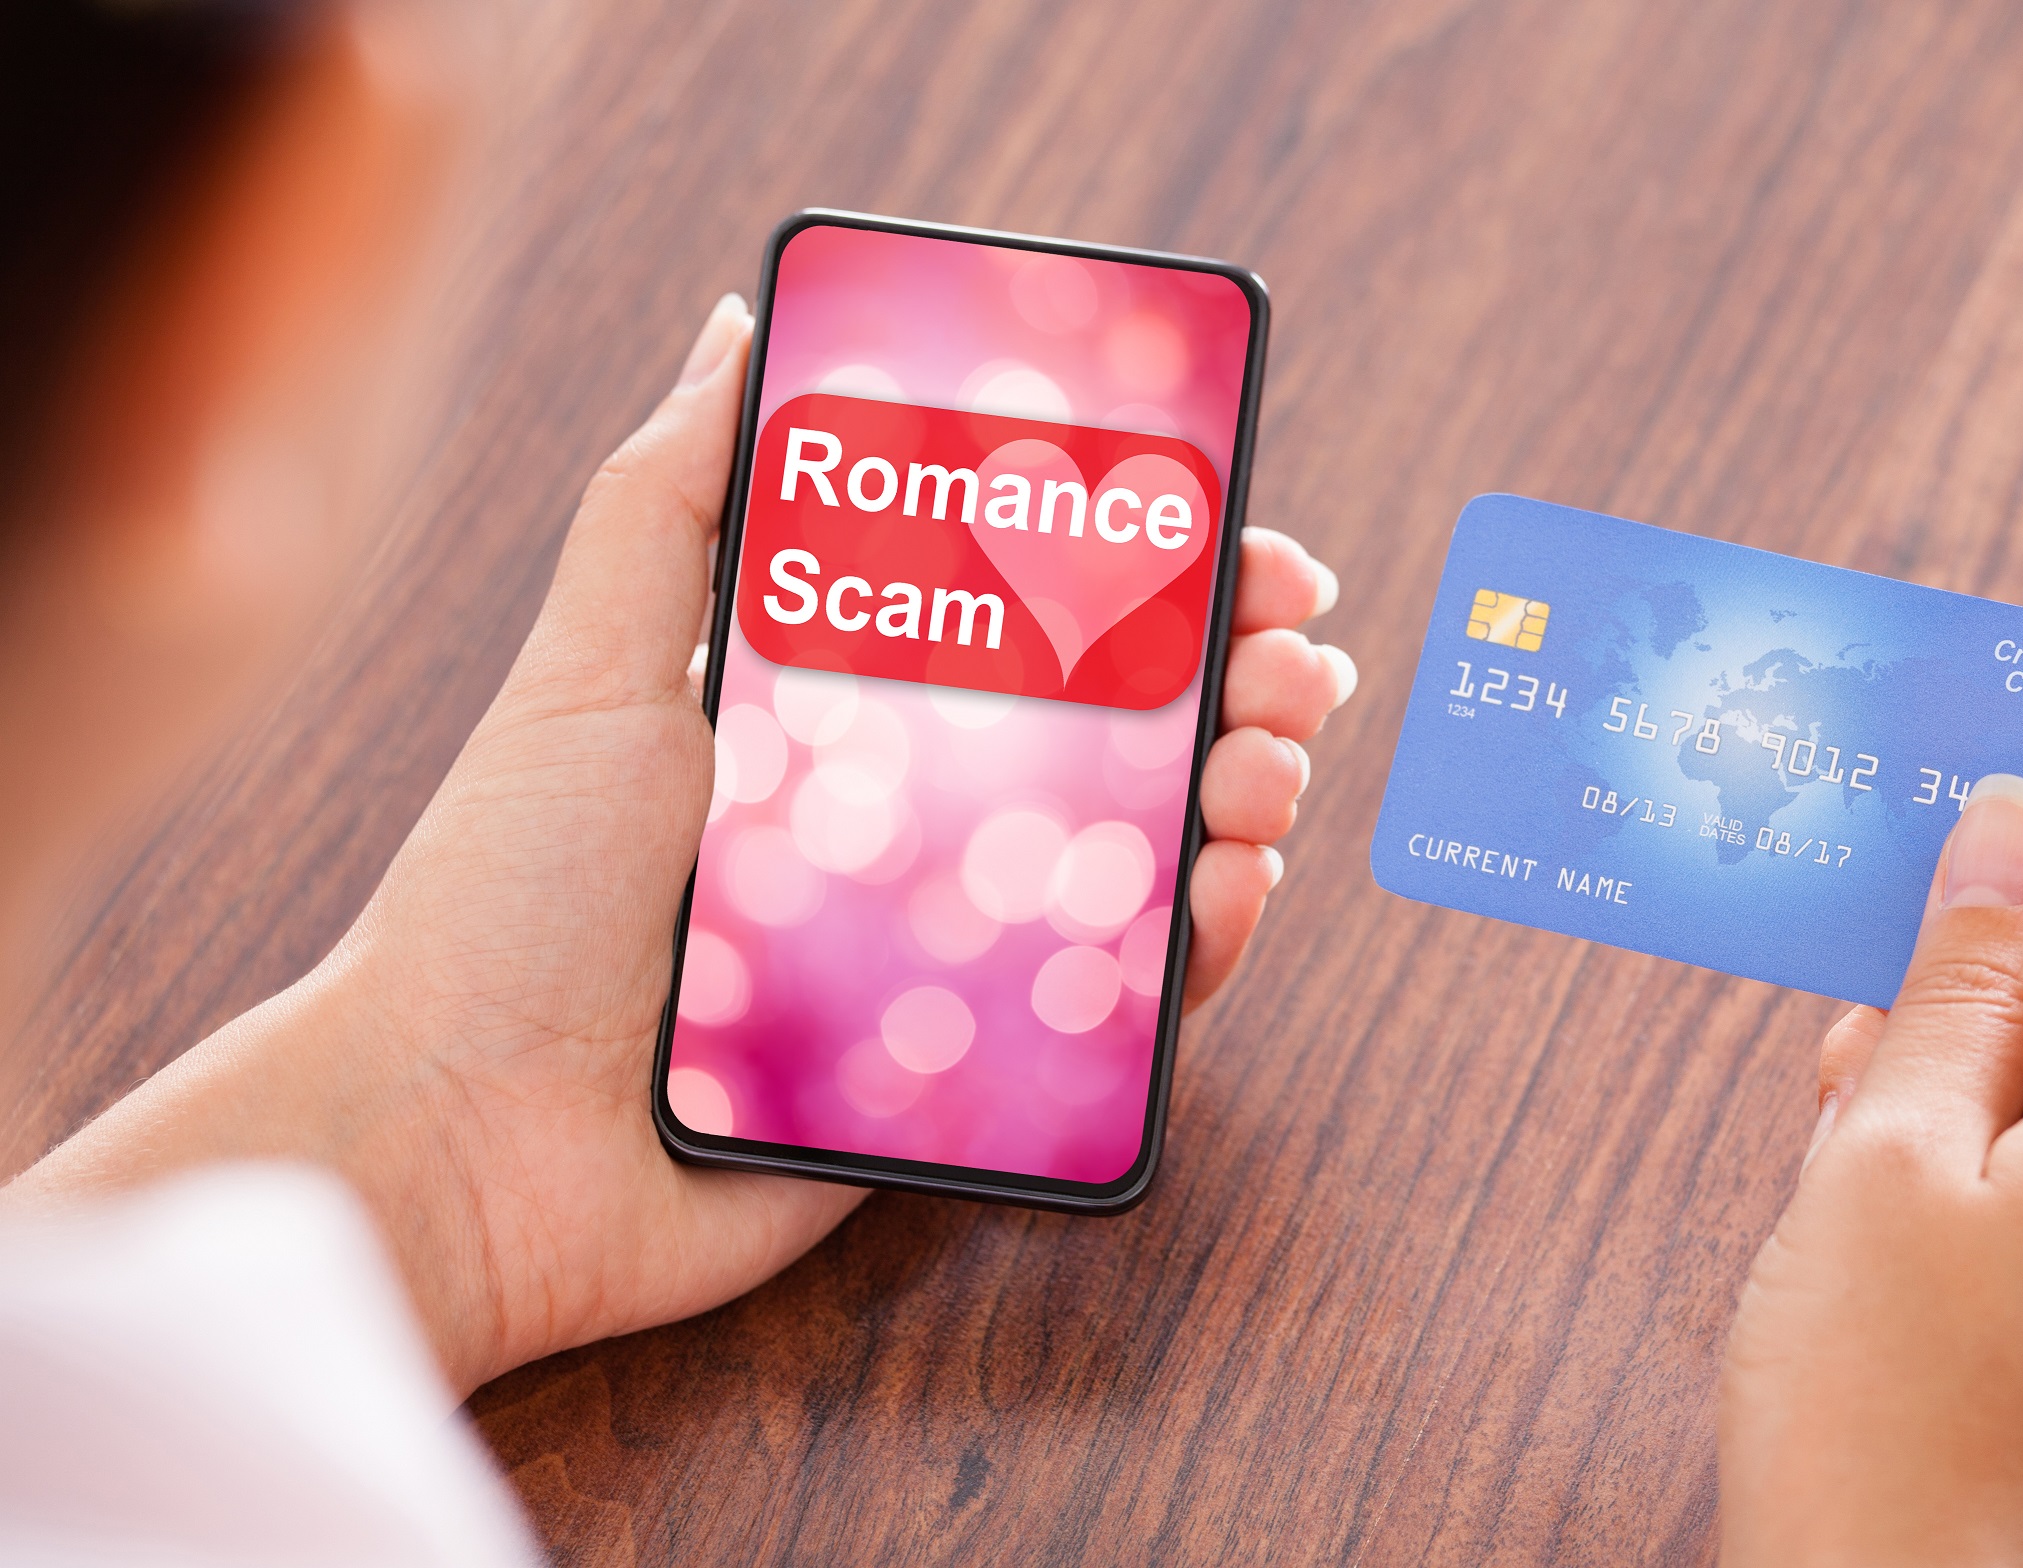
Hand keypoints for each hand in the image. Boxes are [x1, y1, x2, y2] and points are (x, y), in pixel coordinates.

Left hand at [8, 295, 1352, 1394]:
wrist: (459, 1141)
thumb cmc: (507, 897)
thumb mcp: (590, 670)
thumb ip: (668, 501)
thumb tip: (737, 328)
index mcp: (845, 719)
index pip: (1033, 622)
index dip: (1146, 572)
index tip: (1229, 529)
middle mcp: (916, 826)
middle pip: (1121, 735)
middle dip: (1234, 676)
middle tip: (1293, 654)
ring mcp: (955, 948)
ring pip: (1147, 861)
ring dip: (1243, 796)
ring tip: (1271, 763)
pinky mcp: (974, 1071)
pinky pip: (1122, 1009)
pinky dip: (1199, 946)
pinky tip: (1229, 887)